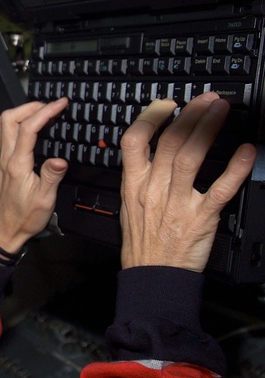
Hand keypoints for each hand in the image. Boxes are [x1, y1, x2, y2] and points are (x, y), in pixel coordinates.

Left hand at [0, 98, 69, 252]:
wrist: (7, 230)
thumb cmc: (25, 217)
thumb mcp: (44, 200)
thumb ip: (51, 177)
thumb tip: (60, 159)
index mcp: (17, 164)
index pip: (28, 128)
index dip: (45, 112)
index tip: (61, 104)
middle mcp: (7, 158)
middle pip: (9, 119)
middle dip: (30, 106)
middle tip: (51, 105)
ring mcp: (4, 159)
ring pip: (5, 125)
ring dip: (22, 112)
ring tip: (43, 111)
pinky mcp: (6, 163)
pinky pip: (8, 135)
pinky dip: (20, 123)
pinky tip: (34, 127)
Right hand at [119, 93, 256, 270]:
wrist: (153, 277)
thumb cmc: (144, 244)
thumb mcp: (130, 206)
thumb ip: (141, 178)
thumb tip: (154, 152)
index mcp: (134, 185)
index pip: (134, 141)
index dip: (151, 117)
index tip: (167, 105)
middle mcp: (154, 190)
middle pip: (169, 141)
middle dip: (189, 115)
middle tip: (206, 100)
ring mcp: (177, 203)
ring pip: (191, 157)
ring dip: (207, 129)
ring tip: (221, 111)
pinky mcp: (200, 217)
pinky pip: (220, 189)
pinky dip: (235, 168)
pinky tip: (246, 151)